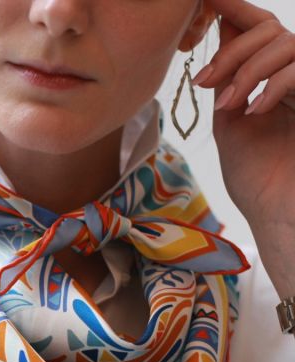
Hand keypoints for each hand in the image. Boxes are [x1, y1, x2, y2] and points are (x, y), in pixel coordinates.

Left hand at [191, 0, 294, 237]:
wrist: (280, 212)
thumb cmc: (257, 177)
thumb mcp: (231, 123)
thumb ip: (227, 83)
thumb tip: (217, 37)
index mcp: (274, 76)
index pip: (258, 29)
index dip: (234, 9)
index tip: (207, 1)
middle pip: (268, 29)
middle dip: (231, 51)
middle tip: (205, 81)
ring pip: (284, 43)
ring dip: (247, 69)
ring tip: (227, 105)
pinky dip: (272, 85)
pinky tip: (253, 110)